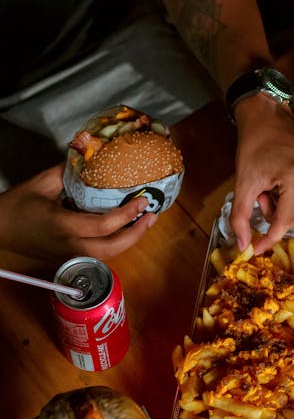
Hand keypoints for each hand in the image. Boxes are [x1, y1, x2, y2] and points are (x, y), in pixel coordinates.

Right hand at [0, 165, 156, 260]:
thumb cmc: (16, 207)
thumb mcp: (41, 183)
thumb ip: (68, 173)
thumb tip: (92, 159)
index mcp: (63, 226)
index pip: (103, 226)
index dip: (127, 215)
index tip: (143, 201)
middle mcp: (70, 246)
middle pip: (112, 248)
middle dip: (136, 234)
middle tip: (152, 216)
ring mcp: (70, 256)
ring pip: (108, 256)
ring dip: (129, 240)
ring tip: (144, 222)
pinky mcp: (70, 259)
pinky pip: (99, 254)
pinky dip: (116, 244)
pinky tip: (126, 230)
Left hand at [229, 96, 293, 254]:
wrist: (265, 113)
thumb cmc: (251, 146)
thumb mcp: (242, 184)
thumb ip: (240, 218)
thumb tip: (243, 247)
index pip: (285, 222)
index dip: (269, 239)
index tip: (256, 248)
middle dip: (277, 217)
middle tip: (262, 198)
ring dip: (286, 206)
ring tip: (272, 187)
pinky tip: (283, 178)